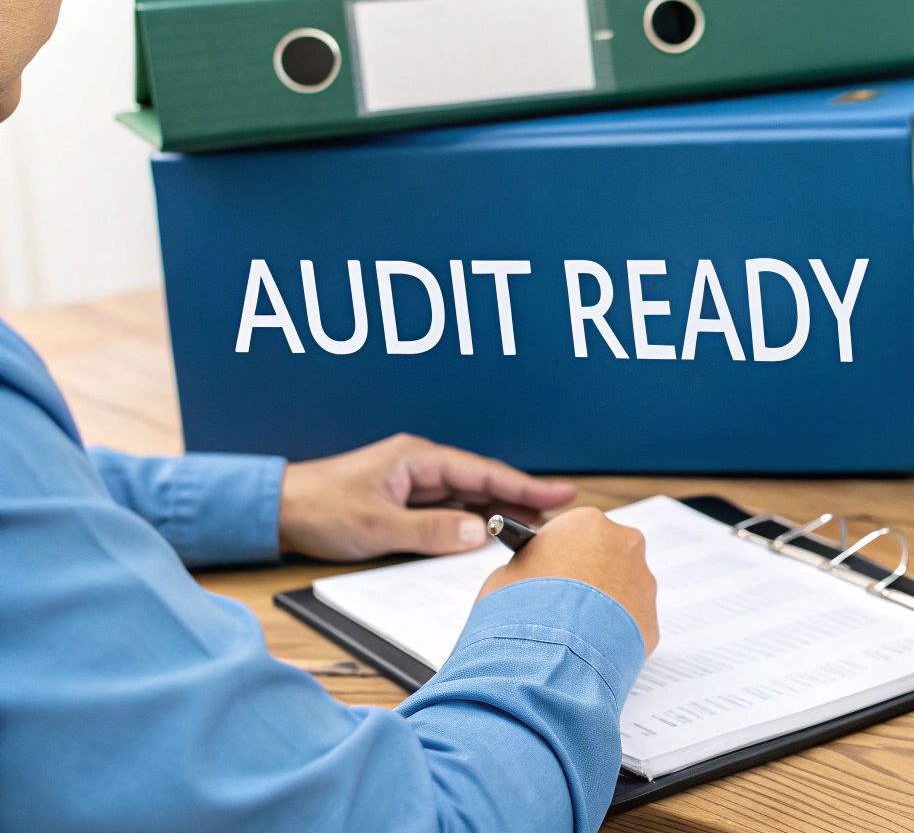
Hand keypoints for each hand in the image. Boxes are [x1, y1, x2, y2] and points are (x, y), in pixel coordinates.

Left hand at [278, 433, 576, 559]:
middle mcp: (419, 466)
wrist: (275, 511)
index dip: (524, 485)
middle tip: (559, 513)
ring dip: (497, 511)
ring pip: (466, 497)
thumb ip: (430, 531)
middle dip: (520, 497)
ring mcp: (411, 484)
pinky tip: (487, 535)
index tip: (560, 493)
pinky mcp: (402, 504)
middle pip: (481, 482)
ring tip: (534, 526)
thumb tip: (479, 533)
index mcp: (417, 458)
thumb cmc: (318, 508)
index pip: (482, 472)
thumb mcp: (376, 526)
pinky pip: (447, 511)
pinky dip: (470, 522)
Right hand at [479, 507, 659, 656]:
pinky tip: (591, 647)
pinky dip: (614, 633)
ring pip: (623, 589)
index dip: (561, 553)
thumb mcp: (505, 576)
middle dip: (589, 576)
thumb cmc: (521, 610)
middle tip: (565, 602)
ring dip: (605, 604)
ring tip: (576, 631)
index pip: (575, 532)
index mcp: (586, 523)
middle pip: (606, 555)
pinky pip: (630, 623)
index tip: (552, 569)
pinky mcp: (651, 619)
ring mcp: (642, 582)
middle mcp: (623, 544)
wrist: (547, 658)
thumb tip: (531, 573)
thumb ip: (527, 565)